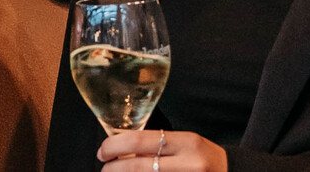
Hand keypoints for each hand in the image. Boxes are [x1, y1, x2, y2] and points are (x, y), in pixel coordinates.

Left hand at [98, 130, 226, 171]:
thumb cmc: (206, 159)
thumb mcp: (186, 144)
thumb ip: (159, 144)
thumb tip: (122, 148)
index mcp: (186, 142)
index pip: (140, 141)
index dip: (114, 146)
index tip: (104, 151)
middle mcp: (188, 163)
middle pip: (138, 166)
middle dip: (113, 168)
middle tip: (105, 168)